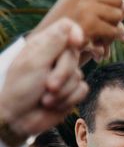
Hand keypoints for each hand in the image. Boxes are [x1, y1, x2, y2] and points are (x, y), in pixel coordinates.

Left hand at [0, 19, 87, 141]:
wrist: (18, 120)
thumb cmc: (19, 90)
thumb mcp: (33, 63)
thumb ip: (52, 43)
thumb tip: (70, 25)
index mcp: (43, 46)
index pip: (67, 28)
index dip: (75, 33)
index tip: (76, 43)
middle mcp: (55, 58)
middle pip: (75, 55)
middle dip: (63, 73)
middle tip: (47, 86)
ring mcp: (65, 75)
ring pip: (80, 76)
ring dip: (62, 91)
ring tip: (45, 99)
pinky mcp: (72, 91)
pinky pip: (83, 90)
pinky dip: (68, 99)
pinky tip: (53, 104)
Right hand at [34, 0, 123, 62]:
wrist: (45, 47)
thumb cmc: (65, 30)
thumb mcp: (78, 10)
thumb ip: (101, 3)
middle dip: (119, 14)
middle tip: (112, 26)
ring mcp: (85, 7)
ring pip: (119, 15)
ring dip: (117, 30)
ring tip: (107, 38)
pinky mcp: (90, 23)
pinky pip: (115, 30)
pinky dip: (113, 40)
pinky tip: (103, 49)